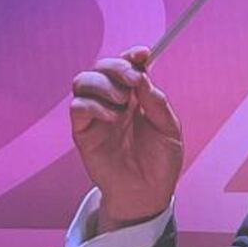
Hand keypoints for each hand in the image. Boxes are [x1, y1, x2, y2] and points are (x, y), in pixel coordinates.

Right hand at [69, 45, 182, 232]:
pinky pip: (78, 106)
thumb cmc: (160, 162)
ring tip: (123, 105)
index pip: (128, 66)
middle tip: (134, 80)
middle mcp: (114, 101)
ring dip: (104, 84)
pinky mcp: (83, 131)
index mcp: (136, 97)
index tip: (143, 53)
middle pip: (102, 67)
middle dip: (117, 66)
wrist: (148, 192)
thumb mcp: (169, 130)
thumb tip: (143, 76)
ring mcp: (97, 115)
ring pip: (84, 80)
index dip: (132, 55)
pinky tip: (113, 118)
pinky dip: (94, 105)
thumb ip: (156, 102)